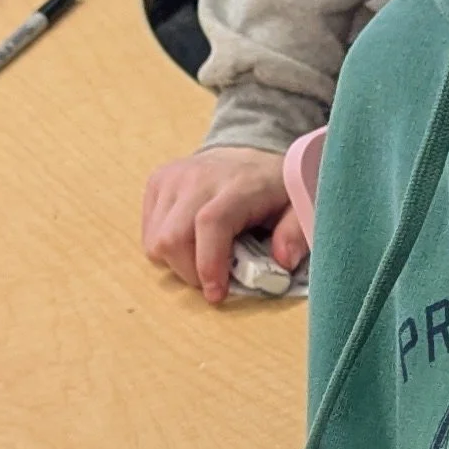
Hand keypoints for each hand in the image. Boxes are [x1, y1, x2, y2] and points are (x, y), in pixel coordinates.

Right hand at [142, 143, 307, 301]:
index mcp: (238, 184)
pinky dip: (165, 248)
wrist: (250, 154)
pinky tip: (190, 241)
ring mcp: (174, 177)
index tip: (216, 294)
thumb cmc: (274, 190)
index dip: (208, 264)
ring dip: (177, 262)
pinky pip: (149, 231)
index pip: (210, 224)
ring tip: (202, 258)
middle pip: (173, 237)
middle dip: (190, 272)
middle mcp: (199, 177)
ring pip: (156, 239)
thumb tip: (283, 261)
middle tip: (213, 280)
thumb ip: (295, 234)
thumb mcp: (299, 208)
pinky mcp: (158, 181)